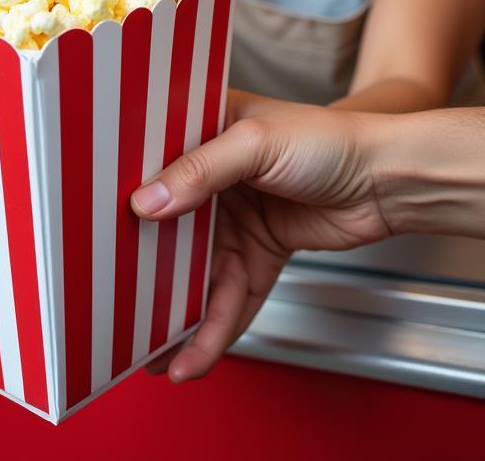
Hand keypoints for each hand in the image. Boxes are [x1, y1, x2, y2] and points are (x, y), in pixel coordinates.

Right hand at [131, 93, 392, 381]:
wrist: (392, 179)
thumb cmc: (331, 139)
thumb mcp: (257, 142)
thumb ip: (200, 170)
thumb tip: (146, 200)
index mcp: (204, 130)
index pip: (150, 163)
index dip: (121, 193)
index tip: (93, 230)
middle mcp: (212, 176)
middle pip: (166, 230)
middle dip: (143, 273)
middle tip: (114, 307)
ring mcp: (234, 218)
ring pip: (195, 274)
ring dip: (178, 315)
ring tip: (155, 355)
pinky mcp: (258, 254)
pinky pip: (230, 296)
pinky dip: (215, 327)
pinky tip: (196, 354)